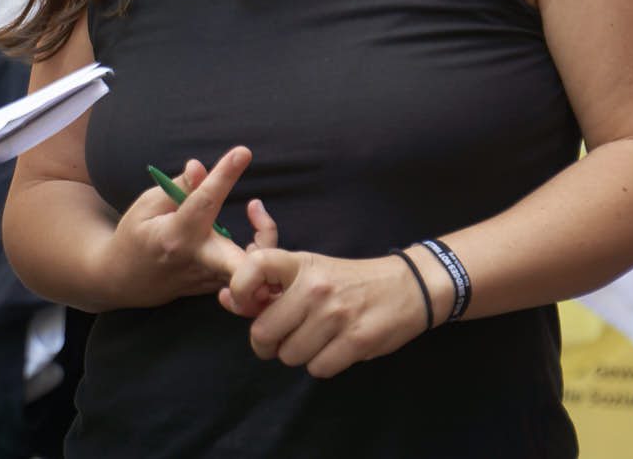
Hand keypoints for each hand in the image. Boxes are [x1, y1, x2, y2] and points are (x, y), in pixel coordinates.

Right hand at [100, 148, 252, 308]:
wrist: (125, 280)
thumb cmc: (135, 236)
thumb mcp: (147, 205)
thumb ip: (179, 188)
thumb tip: (200, 166)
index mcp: (175, 235)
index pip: (205, 201)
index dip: (224, 175)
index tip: (242, 152)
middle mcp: (196, 260)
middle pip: (240, 266)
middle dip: (258, 247)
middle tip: (258, 208)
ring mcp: (208, 279)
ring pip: (251, 267)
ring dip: (264, 238)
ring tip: (255, 210)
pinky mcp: (217, 288)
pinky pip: (246, 271)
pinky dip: (255, 251)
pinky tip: (250, 232)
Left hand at [219, 249, 429, 377]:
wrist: (407, 286)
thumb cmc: (347, 281)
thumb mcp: (309, 271)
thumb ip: (268, 287)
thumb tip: (225, 299)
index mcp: (299, 263)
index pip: (254, 265)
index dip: (239, 289)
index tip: (243, 304)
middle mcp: (315, 287)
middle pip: (263, 331)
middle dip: (266, 343)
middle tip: (279, 338)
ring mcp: (336, 314)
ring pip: (289, 356)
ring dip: (297, 355)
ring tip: (313, 340)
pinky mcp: (357, 340)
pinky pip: (317, 369)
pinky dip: (321, 365)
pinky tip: (333, 349)